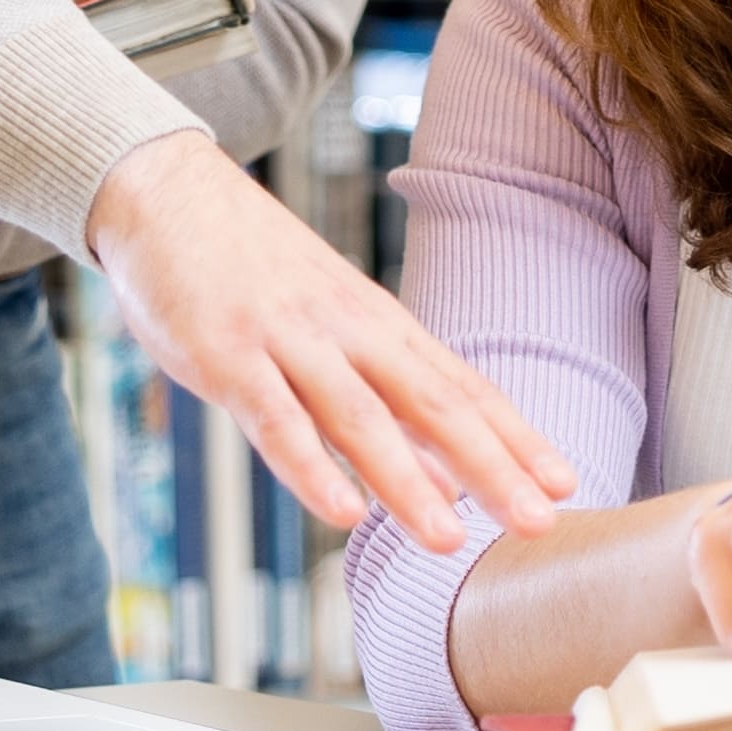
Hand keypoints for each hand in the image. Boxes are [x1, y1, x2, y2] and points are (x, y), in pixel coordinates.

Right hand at [83, 130, 573, 553]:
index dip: (515, 437)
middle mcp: (348, 330)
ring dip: (406, 481)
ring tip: (446, 541)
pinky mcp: (227, 354)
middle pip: (432, 403)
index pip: (462, 386)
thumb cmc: (250, 270)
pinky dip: (310, 467)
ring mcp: (288, 341)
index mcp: (379, 325)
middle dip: (490, 466)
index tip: (566, 484)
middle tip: (539, 522)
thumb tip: (448, 479)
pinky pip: (273, 419)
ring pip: (358, 417)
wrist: (165, 190)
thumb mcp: (331, 328)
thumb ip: (386, 405)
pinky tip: (342, 512)